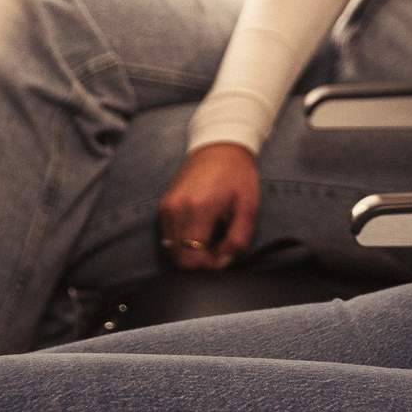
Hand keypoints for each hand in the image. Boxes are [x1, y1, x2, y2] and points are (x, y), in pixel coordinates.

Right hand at [157, 143, 260, 270]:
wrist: (219, 145)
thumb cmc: (237, 174)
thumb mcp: (248, 206)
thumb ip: (238, 239)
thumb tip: (223, 261)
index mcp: (199, 209)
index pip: (192, 259)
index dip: (208, 266)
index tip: (222, 255)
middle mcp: (176, 209)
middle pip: (179, 258)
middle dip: (199, 260)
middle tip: (218, 247)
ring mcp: (166, 206)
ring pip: (171, 248)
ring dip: (189, 251)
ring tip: (210, 235)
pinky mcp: (163, 204)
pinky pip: (168, 235)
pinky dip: (181, 239)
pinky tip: (199, 228)